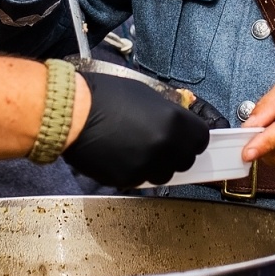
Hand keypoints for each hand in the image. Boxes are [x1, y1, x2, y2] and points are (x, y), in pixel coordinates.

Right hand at [62, 71, 209, 187]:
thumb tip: (179, 126)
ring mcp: (147, 165)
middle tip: (157, 143)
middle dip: (174, 154)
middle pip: (185, 160)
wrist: (73, 112)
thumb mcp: (147, 96)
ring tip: (135, 150)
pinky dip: (134, 171)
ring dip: (155, 166)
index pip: (201, 140)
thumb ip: (168, 114)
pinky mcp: (128, 179)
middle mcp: (165, 146)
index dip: (191, 138)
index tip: (183, 137)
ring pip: (164, 175)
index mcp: (175, 122)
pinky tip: (119, 155)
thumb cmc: (106, 96)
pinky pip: (140, 180)